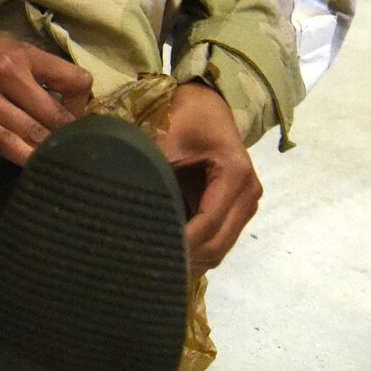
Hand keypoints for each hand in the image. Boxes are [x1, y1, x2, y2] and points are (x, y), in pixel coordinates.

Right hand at [0, 21, 92, 163]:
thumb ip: (26, 76)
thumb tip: (59, 108)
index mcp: (21, 54)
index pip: (76, 80)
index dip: (81, 107)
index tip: (72, 122)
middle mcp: (8, 72)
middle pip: (57, 115)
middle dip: (68, 139)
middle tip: (68, 154)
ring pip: (33, 132)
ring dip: (47, 153)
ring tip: (55, 167)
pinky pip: (5, 144)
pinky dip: (23, 159)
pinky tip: (31, 169)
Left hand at [154, 81, 261, 271]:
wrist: (207, 104)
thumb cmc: (184, 117)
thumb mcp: (164, 139)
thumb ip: (151, 173)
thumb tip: (121, 209)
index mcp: (234, 173)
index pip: (207, 223)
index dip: (179, 244)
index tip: (146, 254)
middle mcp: (248, 193)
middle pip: (217, 245)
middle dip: (184, 258)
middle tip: (143, 265)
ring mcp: (247, 204)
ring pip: (219, 249)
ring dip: (190, 259)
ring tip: (152, 263)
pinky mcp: (238, 209)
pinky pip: (218, 241)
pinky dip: (195, 250)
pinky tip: (167, 252)